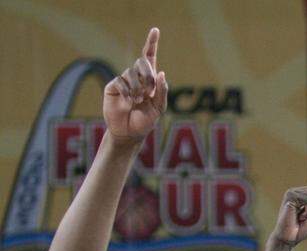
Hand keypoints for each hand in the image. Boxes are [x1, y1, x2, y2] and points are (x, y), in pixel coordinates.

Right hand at [103, 28, 167, 142]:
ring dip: (139, 88)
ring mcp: (124, 81)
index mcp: (149, 80)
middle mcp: (136, 78)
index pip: (149, 58)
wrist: (129, 133)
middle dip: (148, 77)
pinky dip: (128, 92)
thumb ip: (161, 91)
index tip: (155, 30)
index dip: (151, 44)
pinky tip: (128, 101)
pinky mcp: (113, 87)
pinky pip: (122, 82)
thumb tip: (161, 72)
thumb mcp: (158, 108)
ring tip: (138, 101)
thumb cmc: (145, 121)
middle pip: (143, 63)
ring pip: (133, 73)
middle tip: (147, 93)